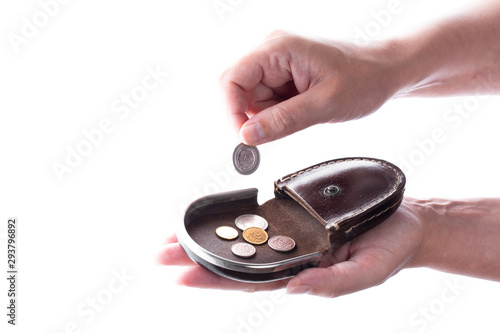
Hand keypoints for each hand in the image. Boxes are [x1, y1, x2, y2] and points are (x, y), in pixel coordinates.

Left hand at [157, 197, 426, 296]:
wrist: (404, 223)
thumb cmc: (389, 251)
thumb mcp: (368, 272)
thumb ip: (333, 284)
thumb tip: (294, 289)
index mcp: (301, 274)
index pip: (250, 280)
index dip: (216, 279)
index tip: (181, 276)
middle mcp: (289, 257)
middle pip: (236, 261)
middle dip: (197, 259)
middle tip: (159, 255)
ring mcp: (290, 235)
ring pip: (242, 239)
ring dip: (207, 239)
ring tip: (172, 237)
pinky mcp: (295, 215)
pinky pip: (259, 217)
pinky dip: (234, 217)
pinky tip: (213, 217)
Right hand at [220, 30, 401, 144]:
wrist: (385, 72)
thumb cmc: (364, 79)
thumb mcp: (325, 104)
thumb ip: (283, 121)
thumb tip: (246, 135)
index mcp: (278, 48)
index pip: (231, 79)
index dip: (231, 112)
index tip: (245, 138)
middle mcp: (271, 51)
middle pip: (237, 91)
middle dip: (253, 117)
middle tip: (279, 131)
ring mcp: (275, 63)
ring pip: (250, 100)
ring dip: (269, 117)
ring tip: (303, 113)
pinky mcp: (281, 75)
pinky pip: (265, 102)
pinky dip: (277, 115)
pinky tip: (301, 110)